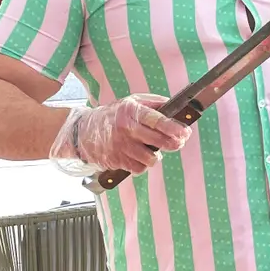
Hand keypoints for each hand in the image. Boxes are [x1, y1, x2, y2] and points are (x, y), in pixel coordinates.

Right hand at [50, 93, 192, 176]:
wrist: (83, 131)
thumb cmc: (114, 115)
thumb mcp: (133, 102)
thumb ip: (155, 104)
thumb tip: (178, 107)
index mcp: (131, 111)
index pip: (158, 120)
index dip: (175, 128)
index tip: (186, 133)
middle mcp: (126, 129)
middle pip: (159, 142)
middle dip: (174, 144)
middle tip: (178, 142)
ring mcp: (120, 147)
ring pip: (151, 159)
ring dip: (156, 155)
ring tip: (151, 148)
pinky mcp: (116, 161)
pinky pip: (139, 169)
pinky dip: (142, 164)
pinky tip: (138, 155)